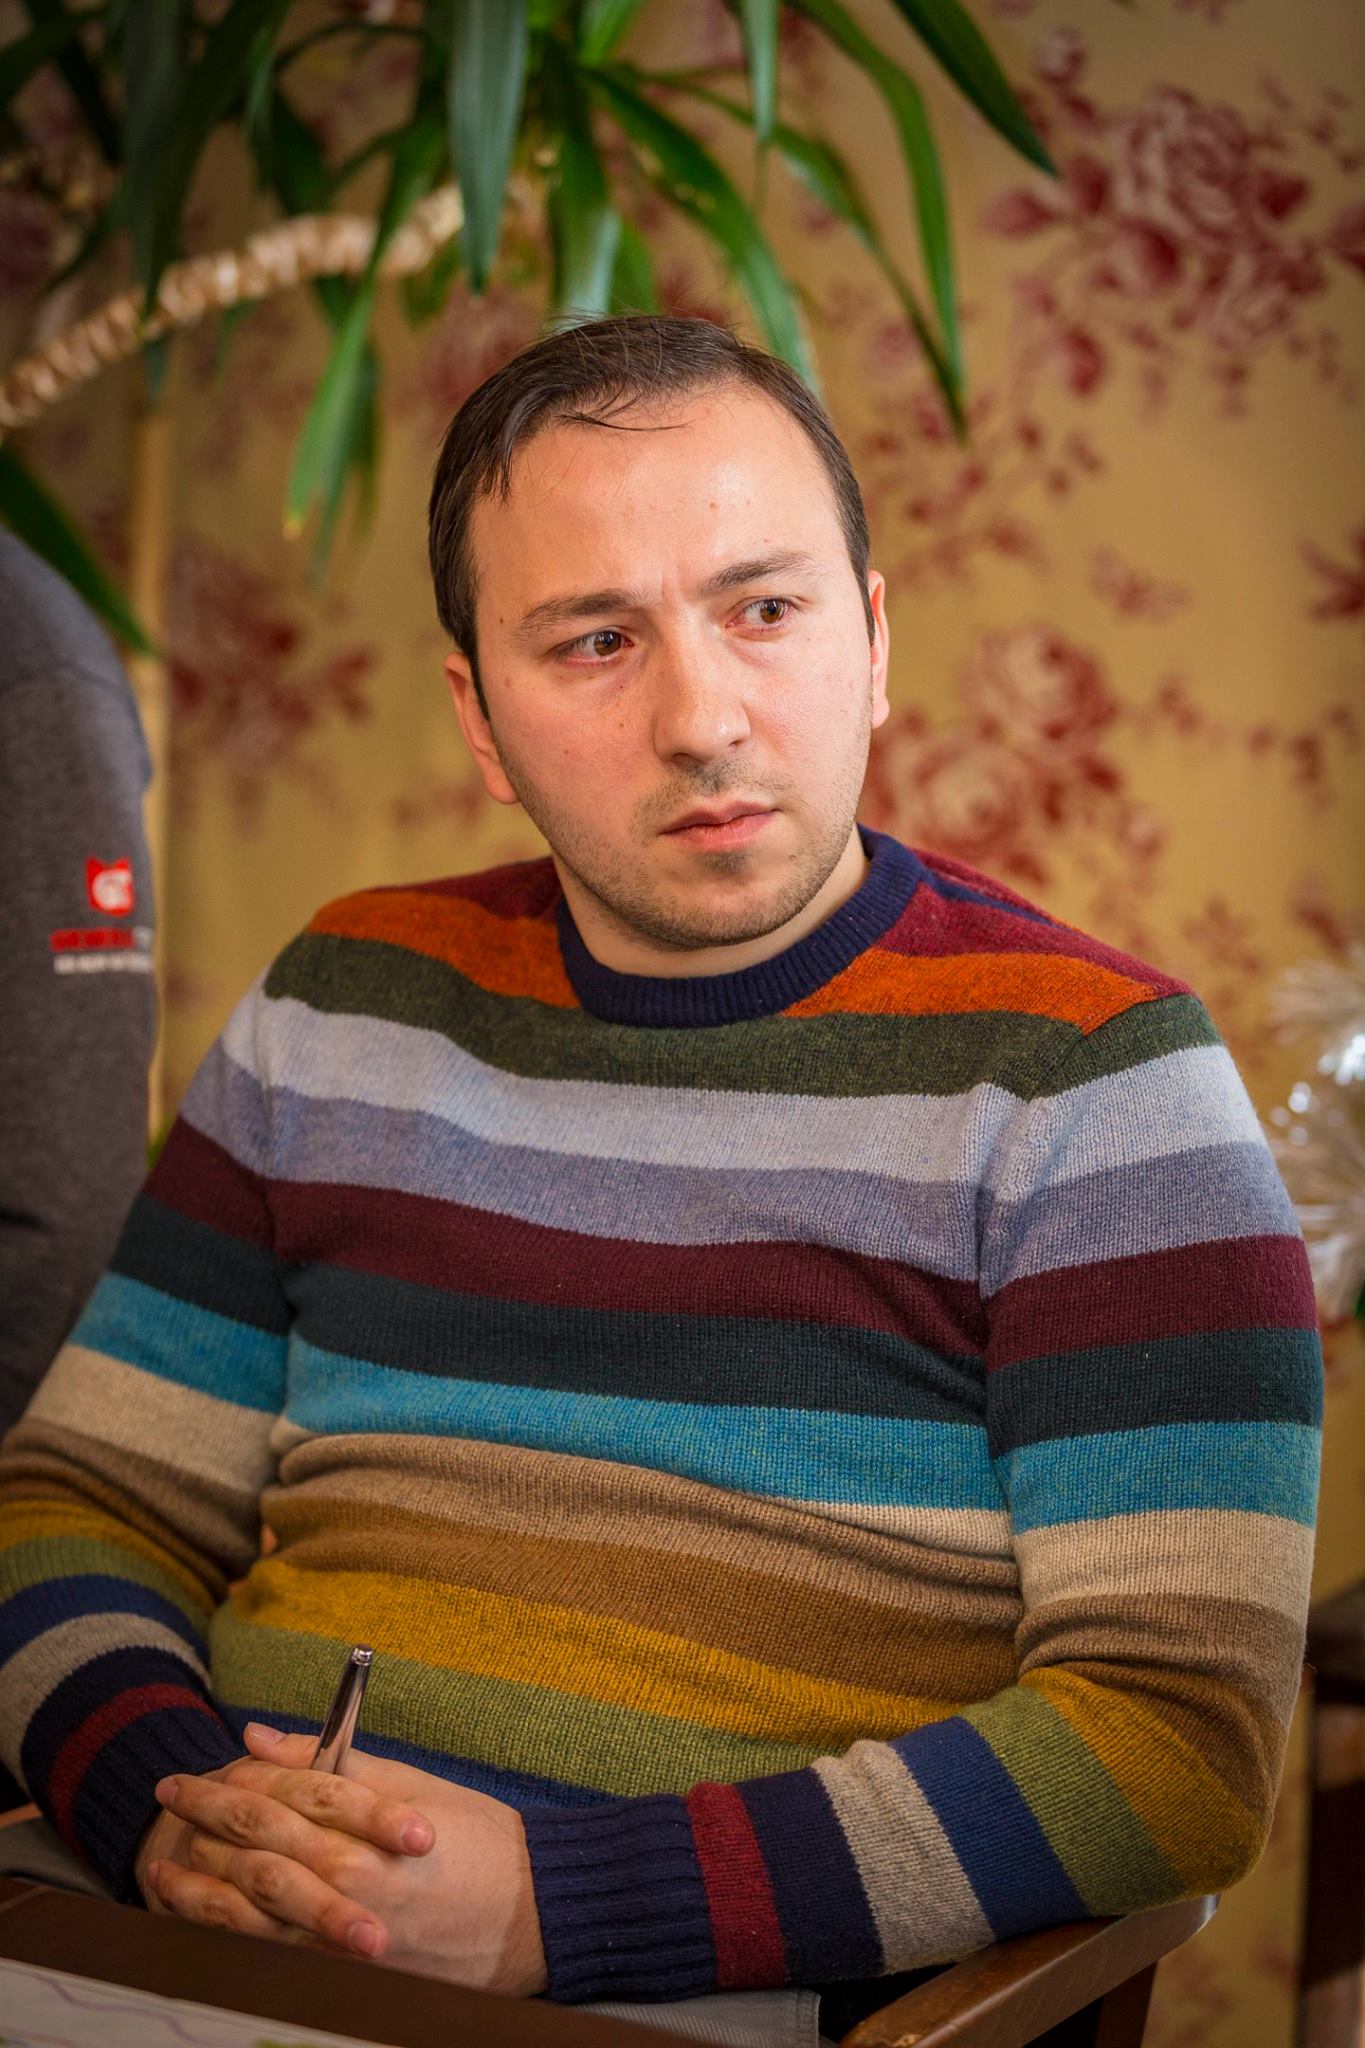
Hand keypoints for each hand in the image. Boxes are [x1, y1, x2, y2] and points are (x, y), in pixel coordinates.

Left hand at [143, 1726, 547, 1994]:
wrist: (529, 1913)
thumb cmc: (477, 1839)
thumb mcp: (408, 1783)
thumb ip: (329, 1762)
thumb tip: (260, 1737)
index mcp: (363, 1826)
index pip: (276, 1795)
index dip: (229, 1781)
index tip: (197, 1772)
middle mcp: (347, 1879)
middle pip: (254, 1847)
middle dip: (204, 1820)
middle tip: (171, 1800)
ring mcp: (344, 1933)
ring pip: (249, 1908)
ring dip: (199, 1886)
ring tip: (164, 1868)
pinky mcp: (349, 1970)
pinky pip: (272, 1953)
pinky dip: (229, 1934)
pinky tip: (205, 1920)